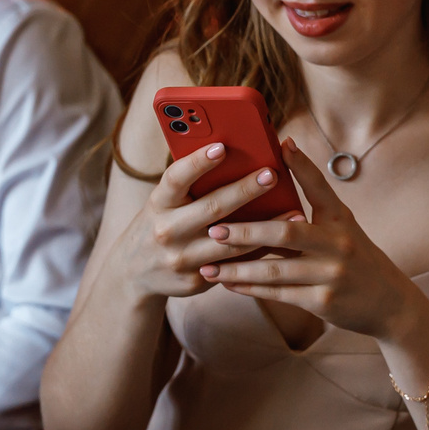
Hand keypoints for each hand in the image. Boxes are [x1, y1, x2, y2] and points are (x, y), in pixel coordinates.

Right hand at [115, 141, 292, 302]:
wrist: (133, 272)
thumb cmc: (161, 222)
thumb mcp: (164, 202)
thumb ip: (191, 185)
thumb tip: (235, 157)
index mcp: (158, 203)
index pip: (176, 178)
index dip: (198, 162)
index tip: (222, 147)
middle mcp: (166, 231)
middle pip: (211, 208)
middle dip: (244, 190)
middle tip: (272, 174)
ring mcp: (181, 259)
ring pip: (230, 242)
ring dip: (265, 227)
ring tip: (295, 211)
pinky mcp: (196, 281)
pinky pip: (235, 265)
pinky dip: (261, 252)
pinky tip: (285, 240)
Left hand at [200, 142, 419, 340]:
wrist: (389, 303)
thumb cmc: (357, 258)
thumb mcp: (344, 227)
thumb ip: (316, 206)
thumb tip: (281, 175)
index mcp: (341, 219)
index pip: (319, 186)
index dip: (301, 165)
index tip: (281, 143)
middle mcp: (338, 244)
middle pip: (285, 233)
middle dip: (246, 231)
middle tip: (214, 228)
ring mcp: (331, 274)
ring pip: (275, 270)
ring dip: (238, 268)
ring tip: (208, 266)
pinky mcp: (322, 301)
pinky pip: (278, 294)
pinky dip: (250, 289)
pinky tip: (228, 283)